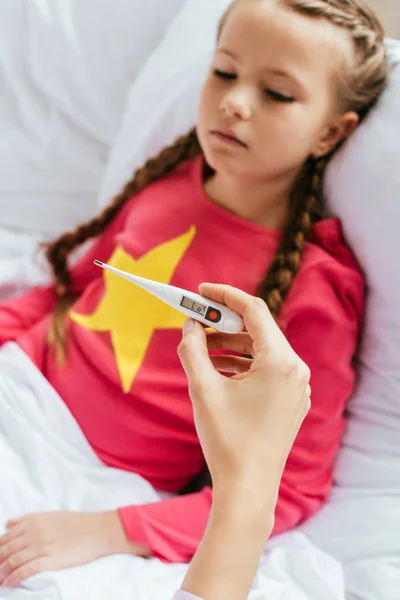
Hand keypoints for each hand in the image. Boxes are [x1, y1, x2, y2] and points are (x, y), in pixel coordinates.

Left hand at [0, 510, 149, 587]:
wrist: (98, 530)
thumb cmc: (77, 522)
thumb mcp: (52, 515)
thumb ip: (29, 519)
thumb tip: (9, 523)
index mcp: (35, 521)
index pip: (7, 536)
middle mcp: (35, 532)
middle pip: (6, 549)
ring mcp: (42, 545)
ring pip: (13, 560)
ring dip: (2, 572)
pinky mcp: (50, 559)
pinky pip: (26, 570)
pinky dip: (14, 578)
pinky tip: (8, 584)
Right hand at [177, 283, 310, 502]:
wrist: (249, 488)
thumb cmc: (226, 440)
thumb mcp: (202, 389)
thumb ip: (192, 349)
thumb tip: (190, 324)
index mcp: (280, 362)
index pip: (254, 310)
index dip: (224, 296)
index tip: (200, 290)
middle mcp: (296, 370)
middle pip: (258, 329)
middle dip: (225, 322)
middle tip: (196, 319)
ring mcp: (297, 387)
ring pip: (262, 350)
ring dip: (231, 344)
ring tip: (200, 347)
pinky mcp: (291, 401)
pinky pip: (267, 369)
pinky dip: (242, 363)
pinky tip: (217, 368)